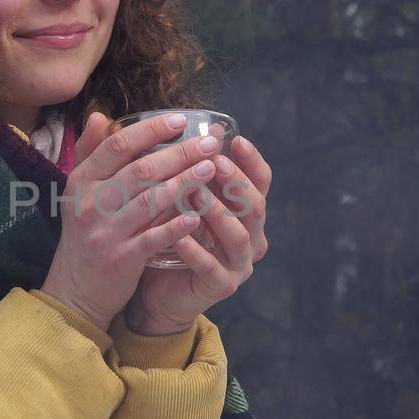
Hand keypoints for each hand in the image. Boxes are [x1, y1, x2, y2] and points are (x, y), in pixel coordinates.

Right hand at [39, 111, 223, 332]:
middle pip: (140, 171)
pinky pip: (153, 238)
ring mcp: (106, 232)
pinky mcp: (121, 258)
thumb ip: (89, 152)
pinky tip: (198, 215)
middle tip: (210, 143)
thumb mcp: (79, 191)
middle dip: (179, 154)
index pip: (117, 146)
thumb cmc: (85, 231)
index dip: (151, 130)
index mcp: (82, 180)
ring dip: (184, 183)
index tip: (181, 120)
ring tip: (211, 170)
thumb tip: (99, 115)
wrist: (75, 286)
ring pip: (150, 201)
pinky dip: (176, 226)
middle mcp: (91, 203)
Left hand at [123, 134, 272, 335]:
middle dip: (236, 183)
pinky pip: (212, 267)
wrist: (157, 290)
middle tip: (213, 163)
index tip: (235, 139)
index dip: (252, 160)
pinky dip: (196, 251)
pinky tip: (178, 236)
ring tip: (194, 194)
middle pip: (256, 206)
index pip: (261, 182)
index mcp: (245, 212)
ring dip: (217, 213)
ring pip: (238, 236)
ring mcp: (239, 264)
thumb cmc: (170, 235)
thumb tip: (180, 128)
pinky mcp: (221, 286)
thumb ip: (187, 168)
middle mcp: (251, 237)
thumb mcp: (179, 198)